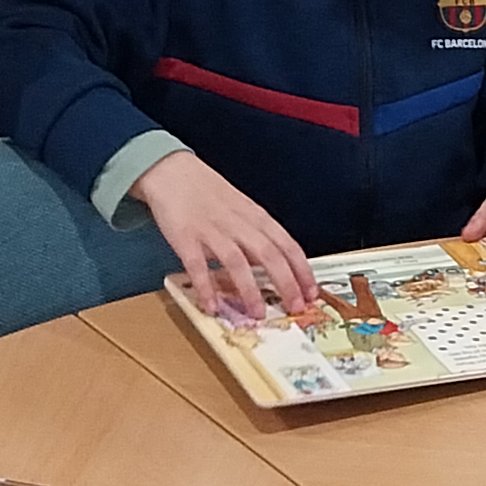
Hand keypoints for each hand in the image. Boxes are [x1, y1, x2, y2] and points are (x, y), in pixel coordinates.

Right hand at [135, 152, 316, 322]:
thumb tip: (275, 265)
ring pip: (237, 262)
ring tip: (257, 313)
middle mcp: (238, 224)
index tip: (311, 291)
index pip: (287, 245)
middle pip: (269, 254)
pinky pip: (197, 266)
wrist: (173, 171)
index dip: (302, 270)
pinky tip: (212, 306)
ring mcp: (212, 231)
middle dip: (286, 283)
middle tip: (295, 307)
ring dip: (250, 290)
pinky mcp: (185, 238)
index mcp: (255, 217)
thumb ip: (258, 236)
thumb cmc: (209, 192)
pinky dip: (206, 287)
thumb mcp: (243, 209)